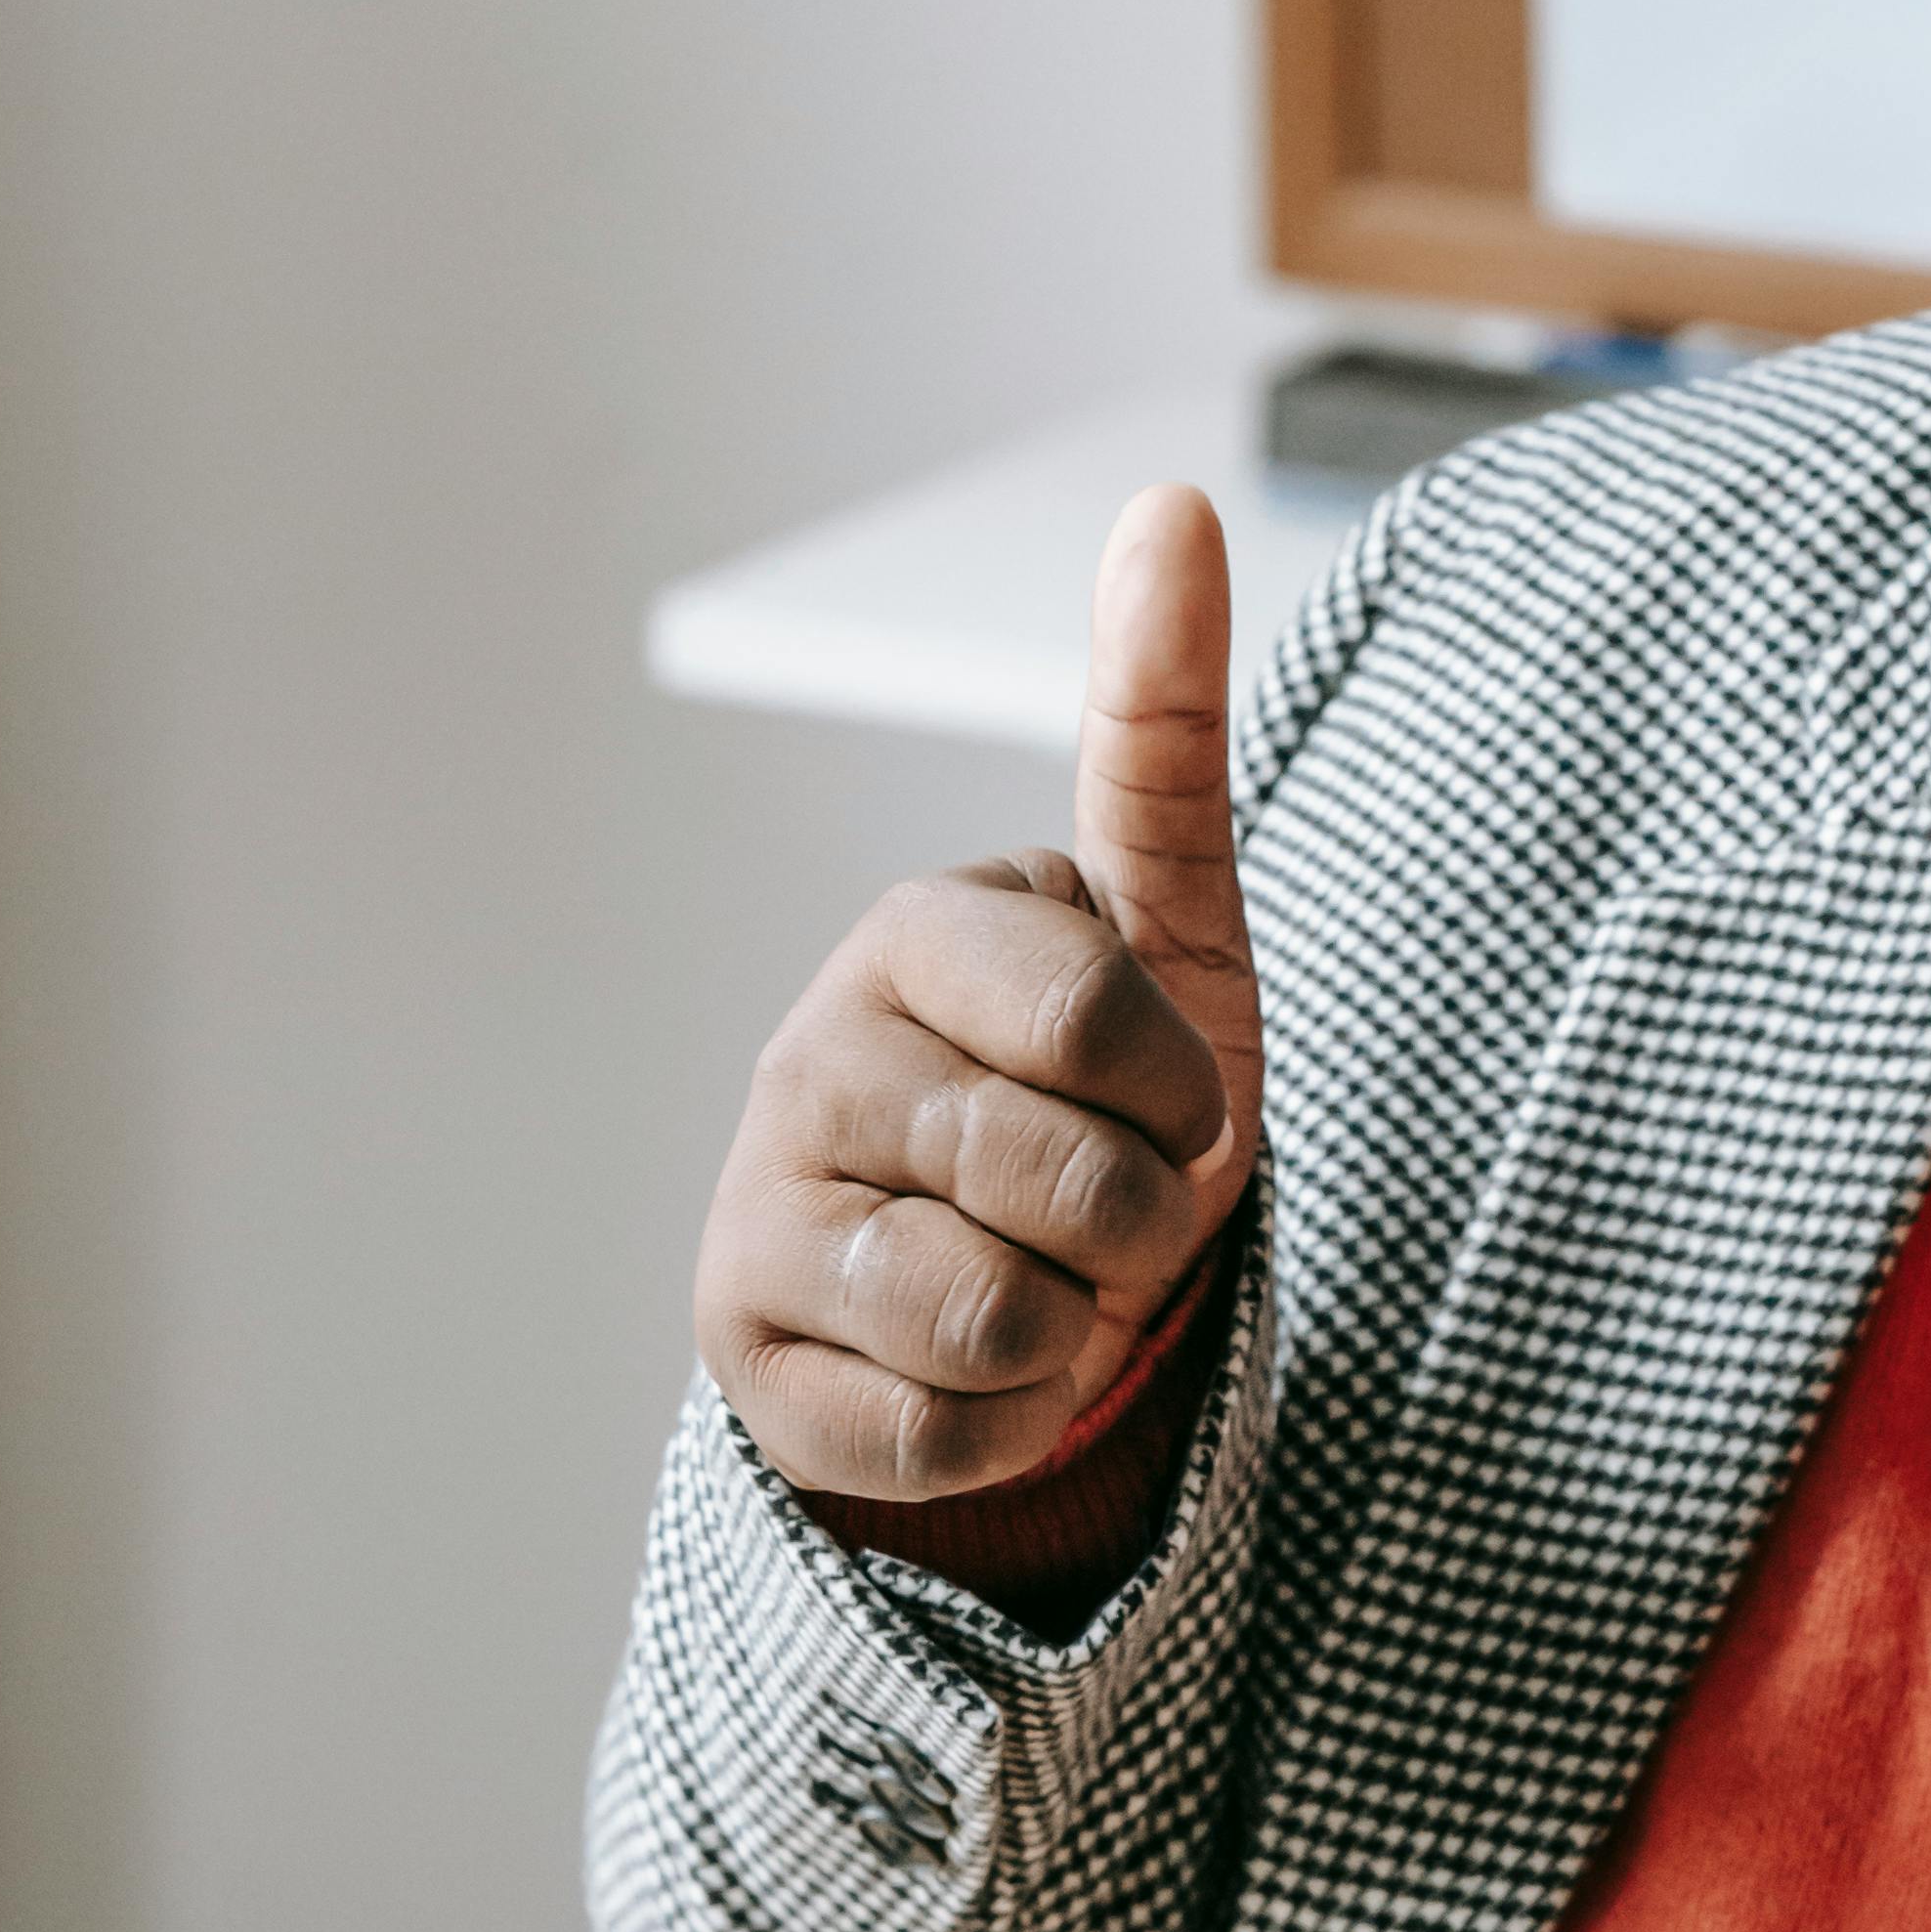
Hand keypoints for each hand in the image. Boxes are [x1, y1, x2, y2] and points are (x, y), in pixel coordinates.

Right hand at [694, 486, 1263, 1510]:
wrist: (1034, 1285)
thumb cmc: (1108, 1092)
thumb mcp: (1169, 918)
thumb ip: (1162, 727)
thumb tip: (1163, 501)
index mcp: (914, 934)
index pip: (1099, 1018)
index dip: (1185, 1094)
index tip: (1175, 1100)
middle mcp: (808, 1054)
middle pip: (1063, 1180)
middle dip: (1140, 1223)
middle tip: (1110, 1208)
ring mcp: (758, 1204)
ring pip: (989, 1316)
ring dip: (1073, 1324)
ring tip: (1041, 1281)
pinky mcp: (745, 1358)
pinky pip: (936, 1430)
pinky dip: (1010, 1422)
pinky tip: (983, 1369)